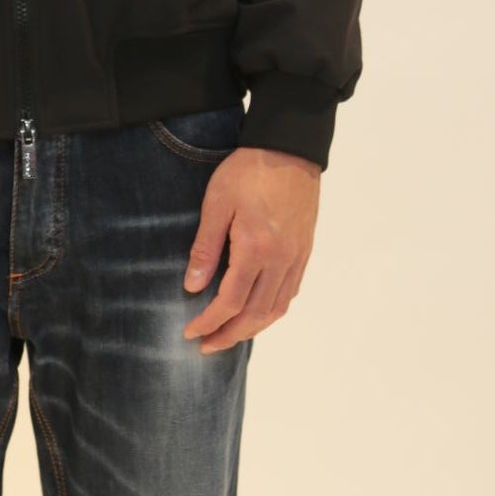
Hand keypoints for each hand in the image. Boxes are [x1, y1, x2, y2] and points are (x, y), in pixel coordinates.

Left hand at [181, 148, 320, 353]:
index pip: (231, 301)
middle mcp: (281, 260)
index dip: (210, 322)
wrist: (290, 149)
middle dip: (229, 335)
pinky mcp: (304, 251)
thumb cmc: (248, 171)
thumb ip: (205, 248)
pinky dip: (272, 311)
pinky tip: (257, 313)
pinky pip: (289, 292)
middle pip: (256, 314)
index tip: (190, 332)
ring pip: (276, 308)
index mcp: (256, 249)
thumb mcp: (217, 203)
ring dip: (252, 329)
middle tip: (206, 347)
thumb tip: (193, 287)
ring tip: (229, 336)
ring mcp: (296, 257)